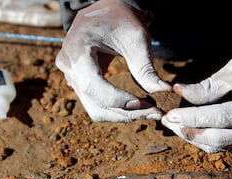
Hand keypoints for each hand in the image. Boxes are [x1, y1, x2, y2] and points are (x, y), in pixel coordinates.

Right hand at [55, 0, 170, 121]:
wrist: (106, 10)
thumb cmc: (120, 17)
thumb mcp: (136, 38)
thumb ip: (146, 67)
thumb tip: (163, 92)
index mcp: (77, 50)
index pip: (94, 86)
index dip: (121, 100)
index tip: (147, 105)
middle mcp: (68, 67)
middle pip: (96, 105)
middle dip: (127, 113)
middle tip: (154, 112)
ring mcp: (71, 77)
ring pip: (96, 110)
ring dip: (123, 115)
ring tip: (148, 111)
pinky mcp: (79, 83)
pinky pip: (96, 105)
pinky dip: (117, 109)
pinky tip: (136, 106)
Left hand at [161, 49, 231, 152]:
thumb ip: (209, 86)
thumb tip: (180, 93)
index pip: (221, 118)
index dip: (192, 118)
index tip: (170, 115)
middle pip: (220, 139)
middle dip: (190, 132)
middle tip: (168, 123)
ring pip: (223, 147)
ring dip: (196, 139)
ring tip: (176, 127)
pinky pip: (230, 147)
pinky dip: (209, 140)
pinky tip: (193, 130)